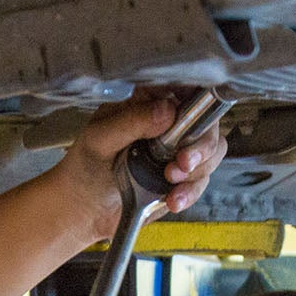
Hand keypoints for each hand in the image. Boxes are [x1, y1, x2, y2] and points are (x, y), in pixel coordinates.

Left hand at [47, 89, 228, 240]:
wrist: (84, 208)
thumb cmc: (84, 166)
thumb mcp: (99, 139)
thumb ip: (131, 122)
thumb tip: (166, 110)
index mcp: (146, 102)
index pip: (184, 87)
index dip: (197, 98)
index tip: (194, 116)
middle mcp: (167, 123)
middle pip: (207, 122)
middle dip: (201, 145)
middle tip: (183, 162)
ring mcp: (177, 150)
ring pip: (211, 152)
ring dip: (196, 170)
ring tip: (170, 182)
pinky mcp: (181, 178)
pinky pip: (201, 180)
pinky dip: (190, 192)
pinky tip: (172, 199)